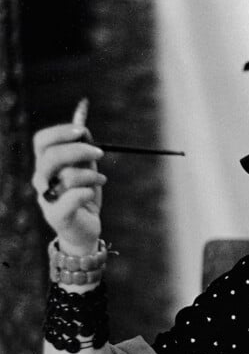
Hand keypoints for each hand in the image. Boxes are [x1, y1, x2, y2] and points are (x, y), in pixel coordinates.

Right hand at [32, 124, 105, 254]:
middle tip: (100, 152)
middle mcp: (41, 180)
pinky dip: (86, 193)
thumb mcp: (85, 168)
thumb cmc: (83, 196)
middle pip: (52, 156)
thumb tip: (82, 122)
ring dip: (90, 175)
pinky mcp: (58, 216)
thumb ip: (83, 148)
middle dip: (79, 150)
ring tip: (101, 179)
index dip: (60, 132)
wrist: (84, 230)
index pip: (42, 141)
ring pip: (66, 177)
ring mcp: (47, 198)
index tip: (82, 130)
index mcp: (45, 165)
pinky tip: (92, 194)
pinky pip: (73, 198)